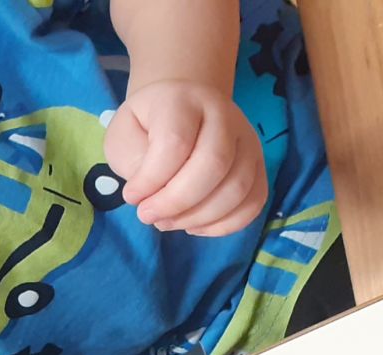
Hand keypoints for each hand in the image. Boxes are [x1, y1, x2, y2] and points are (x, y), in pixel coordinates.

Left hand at [106, 78, 267, 236]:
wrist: (183, 109)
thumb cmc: (147, 125)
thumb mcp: (123, 133)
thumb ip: (132, 160)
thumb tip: (152, 194)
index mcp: (184, 100)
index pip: (175, 142)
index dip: (151, 179)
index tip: (131, 196)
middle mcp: (225, 115)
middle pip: (214, 164)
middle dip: (177, 202)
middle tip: (148, 215)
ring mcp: (248, 140)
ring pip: (238, 188)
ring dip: (198, 217)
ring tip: (166, 221)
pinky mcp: (259, 165)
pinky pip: (254, 202)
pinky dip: (224, 225)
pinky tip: (194, 225)